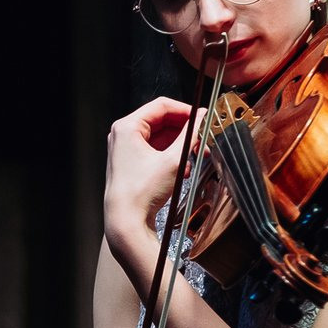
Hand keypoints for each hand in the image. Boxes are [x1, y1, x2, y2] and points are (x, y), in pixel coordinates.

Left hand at [103, 98, 201, 254]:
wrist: (126, 222)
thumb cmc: (140, 193)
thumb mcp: (173, 160)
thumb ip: (191, 135)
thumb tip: (202, 117)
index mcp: (127, 127)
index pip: (162, 106)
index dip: (186, 111)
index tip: (202, 118)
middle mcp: (124, 135)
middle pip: (163, 121)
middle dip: (186, 132)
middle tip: (203, 139)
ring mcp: (127, 149)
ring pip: (162, 138)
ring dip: (181, 147)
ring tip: (195, 157)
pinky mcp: (132, 163)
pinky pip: (157, 151)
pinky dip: (172, 158)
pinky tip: (183, 171)